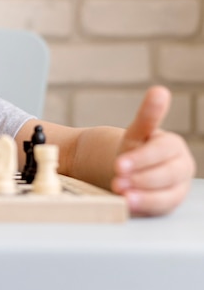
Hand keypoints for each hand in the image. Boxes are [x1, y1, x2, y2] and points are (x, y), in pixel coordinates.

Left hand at [112, 86, 195, 215]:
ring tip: (121, 193)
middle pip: (166, 174)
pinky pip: (159, 207)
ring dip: (143, 195)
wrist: (125, 168)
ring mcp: (176, 187)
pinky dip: (144, 206)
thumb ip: (148, 115)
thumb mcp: (135, 132)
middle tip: (117, 180)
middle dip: (141, 177)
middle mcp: (180, 167)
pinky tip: (128, 204)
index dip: (142, 159)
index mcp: (173, 146)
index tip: (120, 164)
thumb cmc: (133, 148)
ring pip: (166, 194)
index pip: (162, 152)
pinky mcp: (167, 204)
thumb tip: (159, 90)